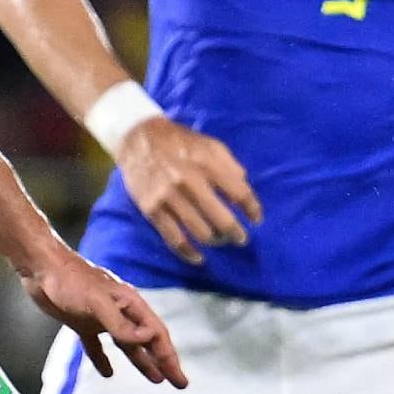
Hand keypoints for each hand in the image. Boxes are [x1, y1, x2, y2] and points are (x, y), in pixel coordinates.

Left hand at [21, 248, 187, 387]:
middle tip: (178, 382)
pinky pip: (96, 345)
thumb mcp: (97, 302)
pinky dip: (103, 359)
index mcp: (128, 302)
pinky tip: (107, 372)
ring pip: (127, 344)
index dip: (169, 356)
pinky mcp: (82, 320)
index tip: (179, 378)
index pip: (156, 333)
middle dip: (163, 361)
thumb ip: (121, 323)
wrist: (40, 266)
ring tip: (155, 378)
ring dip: (141, 361)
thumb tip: (146, 338)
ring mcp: (101, 316)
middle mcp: (119, 309)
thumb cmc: (69, 278)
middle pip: (147, 340)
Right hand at [119, 117, 261, 263]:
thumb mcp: (208, 143)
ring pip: (200, 232)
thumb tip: (245, 187)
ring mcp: (168, 196)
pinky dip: (188, 253)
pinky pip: (173, 238)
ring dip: (215, 241)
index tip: (256, 219)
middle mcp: (188, 180)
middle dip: (236, 233)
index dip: (252, 209)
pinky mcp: (151, 208)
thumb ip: (229, 164)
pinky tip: (198, 257)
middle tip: (240, 238)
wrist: (137, 136)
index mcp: (206, 162)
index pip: (239, 192)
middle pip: (221, 219)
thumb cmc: (178, 140)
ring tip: (219, 240)